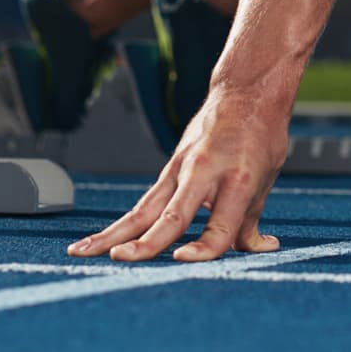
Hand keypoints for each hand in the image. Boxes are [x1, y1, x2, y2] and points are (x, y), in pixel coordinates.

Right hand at [68, 96, 284, 261]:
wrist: (245, 91)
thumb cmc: (262, 136)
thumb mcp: (267, 179)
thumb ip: (250, 221)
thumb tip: (257, 251)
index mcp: (240, 179)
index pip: (220, 225)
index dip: (203, 248)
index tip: (182, 260)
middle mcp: (205, 173)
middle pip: (172, 215)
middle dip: (147, 241)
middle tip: (122, 259)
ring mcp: (182, 169)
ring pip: (145, 209)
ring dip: (114, 233)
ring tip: (83, 252)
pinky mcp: (168, 170)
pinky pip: (143, 204)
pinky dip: (122, 225)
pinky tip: (97, 242)